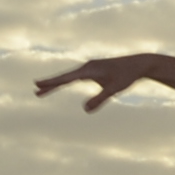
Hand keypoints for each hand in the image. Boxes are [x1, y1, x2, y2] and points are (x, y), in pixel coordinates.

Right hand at [38, 54, 163, 109]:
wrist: (139, 64)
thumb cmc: (127, 76)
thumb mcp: (115, 90)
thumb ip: (100, 99)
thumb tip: (85, 110)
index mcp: (90, 70)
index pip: (67, 78)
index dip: (52, 82)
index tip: (38, 84)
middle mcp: (87, 67)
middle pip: (65, 77)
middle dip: (50, 84)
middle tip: (35, 89)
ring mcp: (90, 68)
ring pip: (69, 77)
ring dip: (56, 83)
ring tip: (41, 91)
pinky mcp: (94, 71)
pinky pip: (75, 77)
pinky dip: (66, 81)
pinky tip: (61, 84)